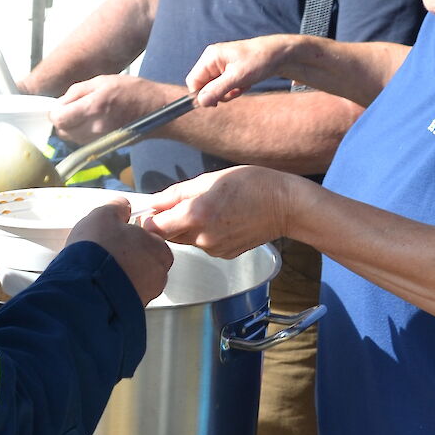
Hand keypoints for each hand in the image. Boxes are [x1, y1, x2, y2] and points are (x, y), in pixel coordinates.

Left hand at [51, 75, 177, 142]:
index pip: (59, 118)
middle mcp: (95, 127)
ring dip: (71, 128)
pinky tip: (92, 123)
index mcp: (93, 107)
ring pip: (72, 139)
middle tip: (71, 109)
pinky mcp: (106, 146)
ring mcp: (101, 139)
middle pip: (63, 131)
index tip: (60, 106)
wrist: (157, 110)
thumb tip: (59, 103)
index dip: (55, 112)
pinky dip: (81, 134)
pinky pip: (83, 142)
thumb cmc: (132, 90)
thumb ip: (77, 92)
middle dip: (63, 120)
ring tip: (83, 115)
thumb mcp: (102, 81)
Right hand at [66, 197, 171, 306]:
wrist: (85, 289)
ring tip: (100, 270)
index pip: (150, 238)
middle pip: (145, 260)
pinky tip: (99, 285)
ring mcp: (148, 295)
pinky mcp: (133, 310)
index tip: (116, 236)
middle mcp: (159, 273)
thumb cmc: (98, 251)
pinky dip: (115, 291)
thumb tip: (122, 206)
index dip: (131, 236)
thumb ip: (117, 207)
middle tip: (107, 253)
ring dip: (122, 275)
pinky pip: (126, 296)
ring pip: (136, 280)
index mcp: (159, 247)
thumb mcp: (103, 215)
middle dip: (129, 257)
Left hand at [140, 166, 295, 258]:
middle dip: (168, 222)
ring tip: (208, 210)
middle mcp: (202, 237)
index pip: (154, 227)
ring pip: (186, 240)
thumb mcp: (210, 179)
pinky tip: (221, 221)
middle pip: (168, 235)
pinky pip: (203, 245)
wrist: (285, 206)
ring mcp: (214, 249)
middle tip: (181, 204)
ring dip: (187, 228)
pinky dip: (204, 234)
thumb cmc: (251, 184)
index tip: (152, 210)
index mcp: (196, 215)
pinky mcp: (224, 255)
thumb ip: (177, 194)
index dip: (149, 218)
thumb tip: (153, 202)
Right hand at [188, 36, 295, 105]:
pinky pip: (224, 85)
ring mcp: (221, 64)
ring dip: (227, 92)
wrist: (279, 54)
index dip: (201, 95)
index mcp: (210, 57)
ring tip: (242, 86)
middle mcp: (213, 59)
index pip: (193, 81)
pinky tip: (245, 84)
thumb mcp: (237, 78)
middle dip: (218, 93)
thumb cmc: (259, 61)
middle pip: (203, 85)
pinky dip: (234, 88)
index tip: (215, 103)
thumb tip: (200, 102)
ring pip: (214, 87)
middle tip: (234, 92)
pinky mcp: (229, 69)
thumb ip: (217, 90)